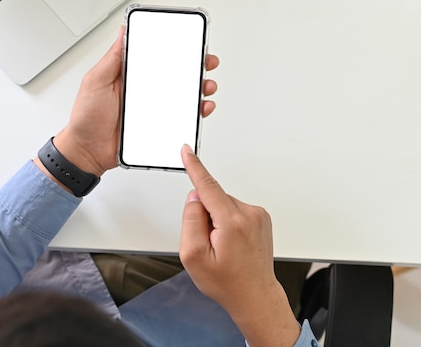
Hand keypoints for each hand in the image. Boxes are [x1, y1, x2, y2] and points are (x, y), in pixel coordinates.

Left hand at [53, 26, 219, 177]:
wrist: (87, 151)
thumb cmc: (86, 117)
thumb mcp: (95, 81)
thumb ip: (112, 58)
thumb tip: (123, 31)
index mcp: (130, 75)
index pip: (157, 56)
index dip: (174, 48)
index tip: (190, 41)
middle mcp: (144, 90)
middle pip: (176, 75)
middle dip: (195, 66)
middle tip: (206, 62)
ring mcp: (153, 109)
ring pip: (183, 96)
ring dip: (200, 89)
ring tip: (206, 86)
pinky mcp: (158, 126)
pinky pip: (181, 119)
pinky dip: (195, 114)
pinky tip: (201, 109)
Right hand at [179, 146, 299, 346]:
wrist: (255, 297)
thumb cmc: (227, 282)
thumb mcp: (193, 256)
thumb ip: (190, 221)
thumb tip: (195, 198)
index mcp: (232, 222)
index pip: (208, 186)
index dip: (194, 167)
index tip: (187, 151)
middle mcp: (249, 215)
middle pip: (212, 199)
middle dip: (203, 215)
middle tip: (208, 244)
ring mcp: (258, 216)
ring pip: (223, 205)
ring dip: (216, 220)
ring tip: (222, 247)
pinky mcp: (261, 219)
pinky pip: (234, 211)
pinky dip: (227, 223)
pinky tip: (231, 244)